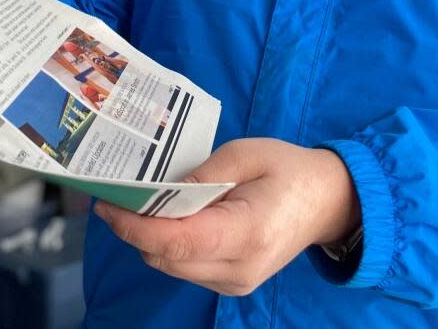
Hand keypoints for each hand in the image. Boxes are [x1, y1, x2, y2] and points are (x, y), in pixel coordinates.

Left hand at [94, 138, 359, 295]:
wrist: (329, 202)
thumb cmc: (289, 169)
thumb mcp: (246, 153)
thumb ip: (201, 174)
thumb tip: (160, 191)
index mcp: (248, 232)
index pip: (180, 241)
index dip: (137, 226)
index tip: (108, 204)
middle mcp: (240, 269)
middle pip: (168, 258)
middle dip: (134, 229)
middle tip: (113, 195)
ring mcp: (236, 283)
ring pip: (172, 267)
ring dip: (148, 238)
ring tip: (133, 203)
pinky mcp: (232, 284)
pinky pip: (186, 267)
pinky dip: (168, 245)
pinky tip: (163, 218)